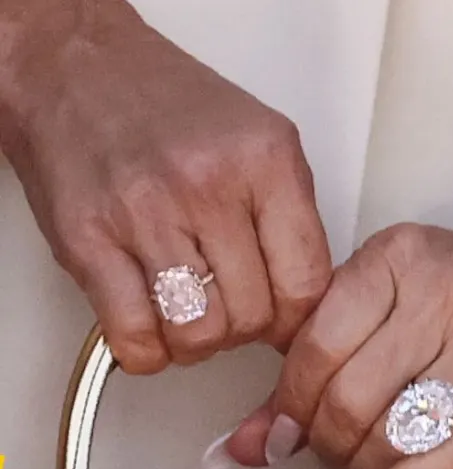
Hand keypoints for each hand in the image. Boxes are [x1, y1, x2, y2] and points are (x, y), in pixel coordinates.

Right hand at [1, 4, 330, 372]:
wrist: (82, 71)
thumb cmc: (176, 108)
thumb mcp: (264, 139)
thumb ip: (292, 215)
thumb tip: (306, 300)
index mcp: (266, 161)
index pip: (306, 281)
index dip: (300, 319)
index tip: (286, 320)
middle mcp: (208, 186)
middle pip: (253, 315)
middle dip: (246, 329)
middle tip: (233, 308)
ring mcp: (144, 214)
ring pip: (198, 334)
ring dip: (198, 343)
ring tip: (192, 314)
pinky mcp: (88, 241)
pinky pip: (134, 336)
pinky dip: (148, 351)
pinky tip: (153, 325)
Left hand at [223, 185, 452, 468]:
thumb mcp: (401, 298)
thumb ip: (326, 354)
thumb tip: (252, 437)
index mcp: (400, 254)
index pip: (316, 344)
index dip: (288, 403)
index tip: (279, 431)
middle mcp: (444, 292)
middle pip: (349, 395)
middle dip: (324, 442)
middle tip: (325, 452)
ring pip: (390, 434)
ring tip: (359, 468)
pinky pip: (440, 462)